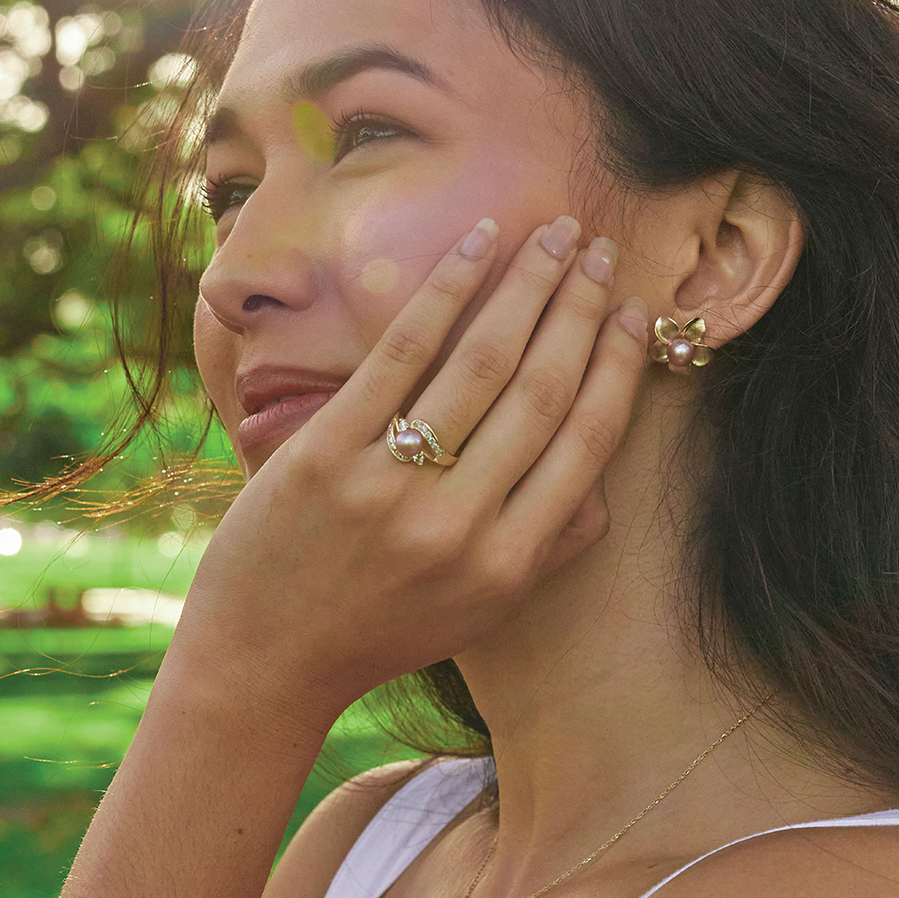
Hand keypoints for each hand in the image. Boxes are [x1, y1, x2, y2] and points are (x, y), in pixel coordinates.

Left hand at [172, 216, 649, 728]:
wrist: (264, 663)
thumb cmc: (377, 632)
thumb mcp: (480, 611)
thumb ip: (545, 549)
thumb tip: (604, 487)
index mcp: (508, 564)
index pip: (585, 443)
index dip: (617, 366)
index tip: (634, 311)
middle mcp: (458, 526)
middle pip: (542, 391)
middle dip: (579, 309)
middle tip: (598, 248)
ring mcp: (389, 488)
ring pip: (480, 363)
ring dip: (526, 285)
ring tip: (552, 234)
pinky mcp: (326, 454)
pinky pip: (400, 355)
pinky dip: (445, 291)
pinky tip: (476, 245)